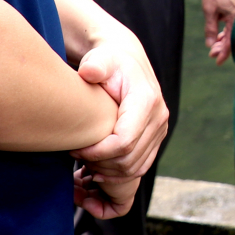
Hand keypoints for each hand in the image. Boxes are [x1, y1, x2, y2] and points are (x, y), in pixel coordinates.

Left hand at [70, 32, 168, 218]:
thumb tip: (89, 72)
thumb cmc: (109, 61)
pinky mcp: (154, 140)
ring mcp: (159, 131)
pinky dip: (117, 176)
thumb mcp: (100, 58)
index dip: (97, 153)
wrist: (125, 61)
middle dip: (99, 166)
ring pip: (134, 170)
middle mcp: (159, 119)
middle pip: (129, 161)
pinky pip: (138, 168)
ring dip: (107, 174)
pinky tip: (96, 169)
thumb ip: (95, 65)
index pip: (124, 142)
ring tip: (83, 165)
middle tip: (75, 157)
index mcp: (147, 101)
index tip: (75, 150)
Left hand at [202, 0, 234, 64]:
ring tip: (215, 44)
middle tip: (212, 53)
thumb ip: (211, 28)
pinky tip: (221, 35)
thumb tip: (210, 44)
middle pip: (234, 38)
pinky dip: (228, 32)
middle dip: (222, 47)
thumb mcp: (210, 10)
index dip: (224, 53)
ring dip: (224, 40)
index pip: (231, 41)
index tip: (217, 61)